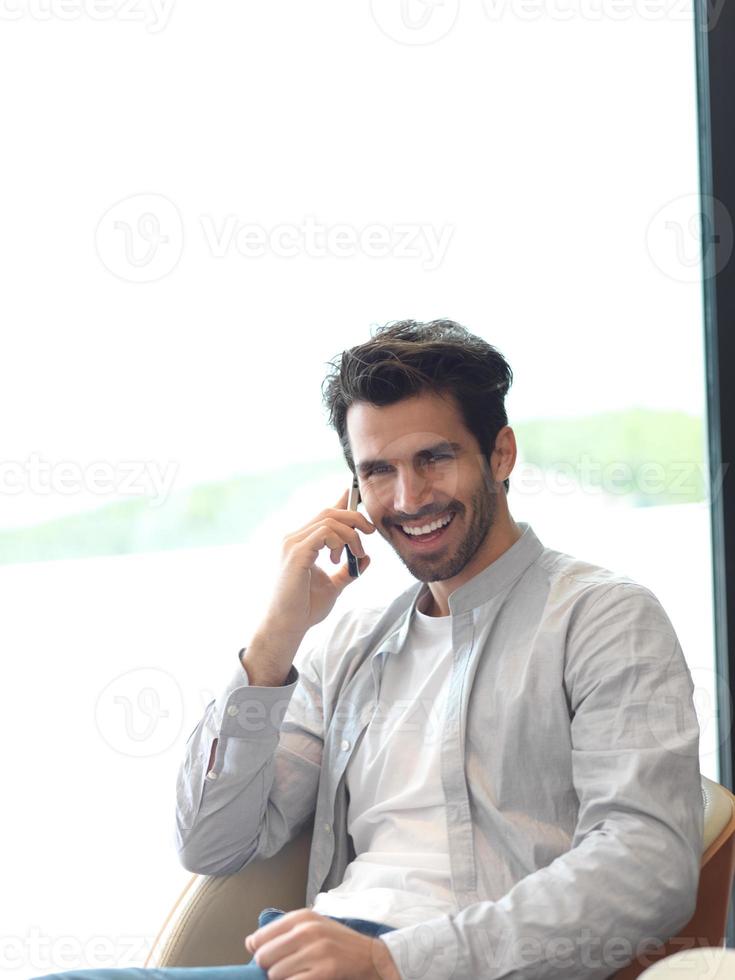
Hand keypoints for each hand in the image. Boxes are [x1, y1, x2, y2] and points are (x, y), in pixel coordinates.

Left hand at [244, 908, 400, 979]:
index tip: (269, 958)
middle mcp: (307, 931)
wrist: (373, 956)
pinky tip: (305, 979)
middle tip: (285, 969)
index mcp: (302, 917)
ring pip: (275, 974)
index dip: (259, 952)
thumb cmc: (338, 942)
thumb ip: (283, 931)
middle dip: (269, 968)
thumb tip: (249, 943)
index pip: (260, 937)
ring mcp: (316, 951)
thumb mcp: (313, 926)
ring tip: (298, 974)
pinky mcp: (324, 971)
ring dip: (282, 979)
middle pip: (263, 957)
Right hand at [258, 488, 375, 640]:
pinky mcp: (296, 553)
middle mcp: (294, 538)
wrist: (289, 625)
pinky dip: (339, 541)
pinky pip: (324, 533)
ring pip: (330, 520)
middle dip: (355, 517)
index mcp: (301, 542)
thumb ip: (348, 571)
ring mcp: (293, 544)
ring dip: (350, 535)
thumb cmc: (306, 607)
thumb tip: (367, 558)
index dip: (342, 501)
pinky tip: (338, 558)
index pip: (323, 513)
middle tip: (370, 532)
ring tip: (352, 555)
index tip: (358, 498)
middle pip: (329, 512)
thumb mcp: (334, 585)